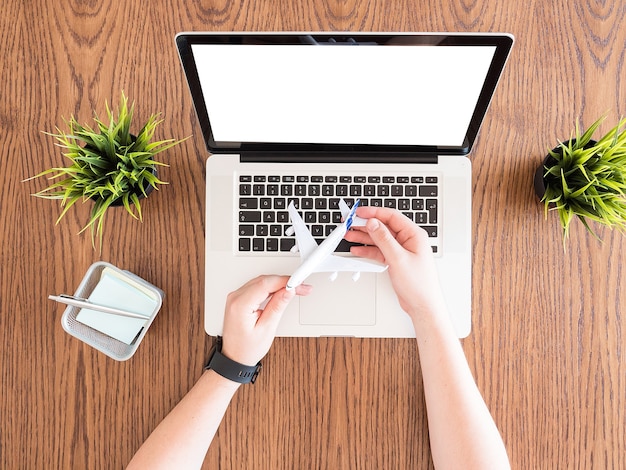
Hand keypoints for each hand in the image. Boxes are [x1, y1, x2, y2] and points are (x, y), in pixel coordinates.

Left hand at [221, 275, 311, 365]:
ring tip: (296, 290)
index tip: (299, 283)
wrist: (234, 357)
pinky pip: (256, 287)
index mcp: (240, 305)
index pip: (266, 284)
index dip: (285, 281)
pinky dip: (270, 288)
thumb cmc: (247, 348)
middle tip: (302, 288)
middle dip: (285, 282)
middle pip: (264, 281)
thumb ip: (278, 306)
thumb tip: (288, 291)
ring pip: (261, 282)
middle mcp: (235, 298)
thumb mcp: (267, 328)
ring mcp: (235, 297)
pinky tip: (281, 291)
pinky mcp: (238, 299)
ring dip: (279, 284)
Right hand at [344, 207, 446, 322]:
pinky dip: (368, 250)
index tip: (359, 213)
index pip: (391, 216)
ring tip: (349, 235)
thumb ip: (384, 239)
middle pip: (383, 227)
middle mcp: (408, 240)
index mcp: (413, 235)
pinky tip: (357, 249)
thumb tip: (373, 223)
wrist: (423, 305)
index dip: (373, 213)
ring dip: (364, 237)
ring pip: (379, 238)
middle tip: (350, 223)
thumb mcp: (398, 259)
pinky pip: (379, 250)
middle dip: (365, 224)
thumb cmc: (420, 284)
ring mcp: (401, 250)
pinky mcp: (395, 260)